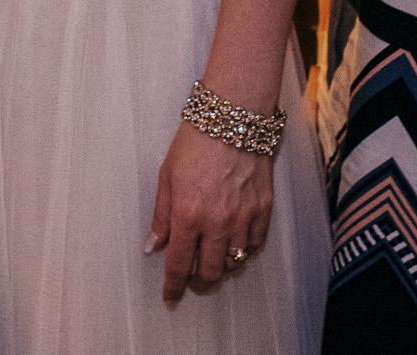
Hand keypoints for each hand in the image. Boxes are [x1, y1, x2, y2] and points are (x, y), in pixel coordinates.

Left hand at [147, 123, 273, 302]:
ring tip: (213, 260)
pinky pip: (255, 245)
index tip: (170, 296)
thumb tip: (153, 245)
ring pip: (234, 262)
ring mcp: (244, 217)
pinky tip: (235, 244)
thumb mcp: (167, 176)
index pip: (179, 264)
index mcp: (188, 214)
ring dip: (222, 268)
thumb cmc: (196, 142)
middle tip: (193, 281)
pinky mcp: (264, 210)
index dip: (174, 286)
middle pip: (210, 272)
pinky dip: (244, 251)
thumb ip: (162, 216)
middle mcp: (217, 222)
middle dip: (198, 283)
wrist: (233, 119)